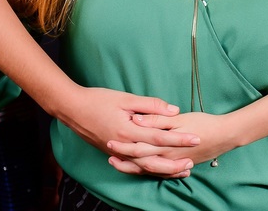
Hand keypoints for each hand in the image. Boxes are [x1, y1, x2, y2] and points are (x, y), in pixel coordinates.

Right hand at [59, 87, 197, 177]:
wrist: (72, 109)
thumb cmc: (97, 100)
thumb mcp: (125, 98)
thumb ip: (150, 105)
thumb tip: (173, 110)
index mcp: (128, 131)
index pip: (160, 138)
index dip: (179, 138)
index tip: (196, 138)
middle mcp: (124, 146)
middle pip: (154, 159)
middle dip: (175, 161)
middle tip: (192, 162)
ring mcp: (118, 152)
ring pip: (145, 167)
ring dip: (164, 169)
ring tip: (181, 170)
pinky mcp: (113, 154)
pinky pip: (134, 166)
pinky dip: (148, 169)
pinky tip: (158, 169)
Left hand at [108, 111, 239, 176]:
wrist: (226, 135)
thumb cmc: (204, 123)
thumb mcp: (180, 118)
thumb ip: (158, 119)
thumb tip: (138, 119)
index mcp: (166, 144)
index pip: (139, 147)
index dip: (123, 145)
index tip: (109, 141)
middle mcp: (167, 157)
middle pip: (140, 160)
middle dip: (123, 158)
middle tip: (109, 152)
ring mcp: (173, 162)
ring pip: (148, 168)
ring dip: (132, 166)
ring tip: (117, 162)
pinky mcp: (178, 163)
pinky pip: (158, 171)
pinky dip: (146, 170)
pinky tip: (139, 166)